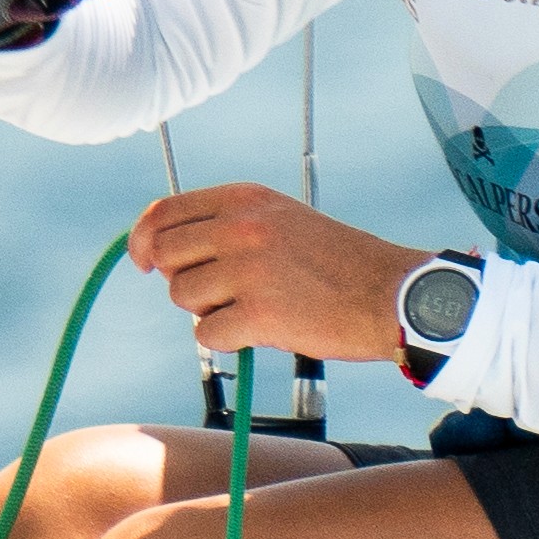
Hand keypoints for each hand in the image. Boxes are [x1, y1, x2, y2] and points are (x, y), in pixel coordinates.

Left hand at [131, 181, 439, 364]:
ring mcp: (248, 270)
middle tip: (218, 293)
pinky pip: (207, 334)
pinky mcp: (259, 314)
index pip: (164, 212)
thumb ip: (225, 225)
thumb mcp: (280, 219)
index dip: (144, 239)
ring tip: (252, 308)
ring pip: (182, 296)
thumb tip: (161, 251)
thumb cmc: (337, 262)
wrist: (395, 294)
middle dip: (181, 279)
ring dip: (208, 310)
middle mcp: (240, 228)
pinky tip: (260, 331)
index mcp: (244, 199)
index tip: (143, 261)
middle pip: (164, 256)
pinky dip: (227, 339)